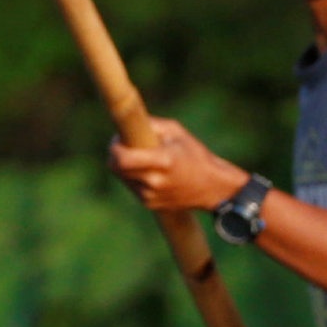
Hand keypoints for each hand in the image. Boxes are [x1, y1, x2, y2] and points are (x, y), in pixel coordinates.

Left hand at [106, 117, 248, 215]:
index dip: (115, 148)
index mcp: (163, 161)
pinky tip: (149, 171)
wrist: (211, 187)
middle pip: (116, 168)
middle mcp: (155, 182)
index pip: (123, 159)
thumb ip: (151, 125)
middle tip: (123, 144)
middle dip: (115, 155)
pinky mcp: (149, 204)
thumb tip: (127, 123)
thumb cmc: (194, 154)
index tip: (118, 139)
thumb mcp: (176, 132)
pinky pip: (132, 187)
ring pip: (122, 178)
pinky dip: (134, 177)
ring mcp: (151, 196)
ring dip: (125, 166)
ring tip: (142, 158)